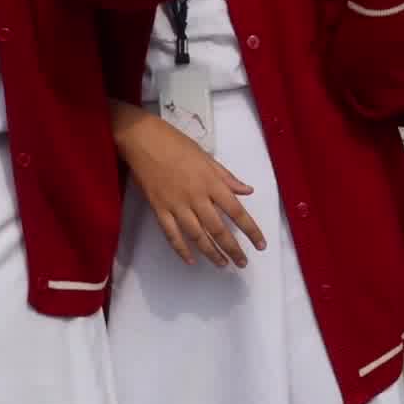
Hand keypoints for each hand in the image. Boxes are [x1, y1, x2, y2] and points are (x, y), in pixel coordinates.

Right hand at [117, 108, 267, 266]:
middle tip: (242, 263)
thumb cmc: (176, 143)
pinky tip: (191, 260)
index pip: (236, 212)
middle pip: (218, 229)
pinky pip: (172, 234)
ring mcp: (176, 205)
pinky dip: (181, 249)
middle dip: (233, 249)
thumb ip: (227, 177)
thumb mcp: (206, 157)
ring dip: (211, 253)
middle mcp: (196, 197)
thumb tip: (247, 190)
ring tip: (222, 264)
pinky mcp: (159, 209)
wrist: (142, 139)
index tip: (260, 245)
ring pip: (197, 236)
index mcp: (211, 183)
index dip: (250, 231)